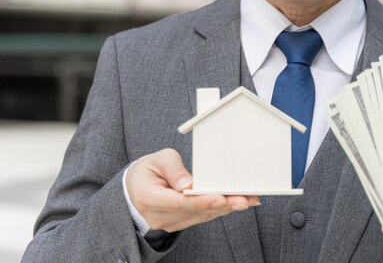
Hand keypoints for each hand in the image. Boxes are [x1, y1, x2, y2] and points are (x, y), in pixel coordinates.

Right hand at [126, 148, 259, 232]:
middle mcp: (160, 215)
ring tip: (248, 199)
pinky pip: (203, 217)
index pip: (178, 201)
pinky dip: (221, 209)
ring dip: (226, 207)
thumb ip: (173, 169)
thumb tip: (187, 183)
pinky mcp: (181, 222)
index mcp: (149, 198)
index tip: (220, 198)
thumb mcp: (156, 160)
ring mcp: (171, 222)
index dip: (201, 201)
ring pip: (202, 216)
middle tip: (244, 199)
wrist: (134, 191)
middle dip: (222, 204)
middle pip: (195, 211)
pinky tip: (238, 203)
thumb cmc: (147, 172)